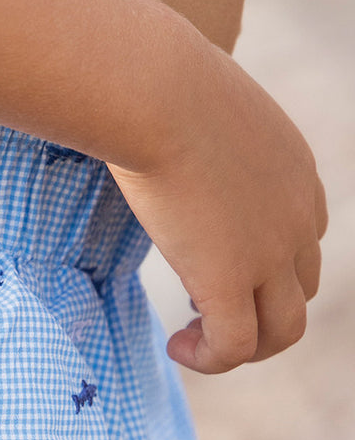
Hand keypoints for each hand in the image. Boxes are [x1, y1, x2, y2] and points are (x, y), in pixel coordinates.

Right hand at [107, 47, 327, 373]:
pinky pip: (236, 347)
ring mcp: (270, 252)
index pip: (304, 237)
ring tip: (192, 339)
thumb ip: (185, 123)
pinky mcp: (231, 281)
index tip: (207, 264)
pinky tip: (176, 345)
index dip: (263, 265)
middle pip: (301, 291)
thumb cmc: (154, 81)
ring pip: (282, 330)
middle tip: (199, 309)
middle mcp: (296, 216)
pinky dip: (210, 359)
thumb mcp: (191, 101)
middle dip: (255, 310)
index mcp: (294, 171)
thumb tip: (135, 111)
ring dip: (240, 344)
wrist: (156, 90)